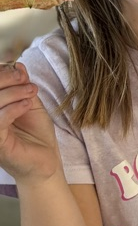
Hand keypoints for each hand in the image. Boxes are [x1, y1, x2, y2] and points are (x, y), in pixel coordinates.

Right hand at [0, 63, 59, 182]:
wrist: (46, 162)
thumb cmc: (36, 133)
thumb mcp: (31, 103)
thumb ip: (22, 86)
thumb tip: (17, 64)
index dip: (1, 73)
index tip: (20, 71)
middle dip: (4, 79)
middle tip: (24, 79)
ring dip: (12, 93)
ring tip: (31, 92)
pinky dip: (12, 108)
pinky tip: (27, 105)